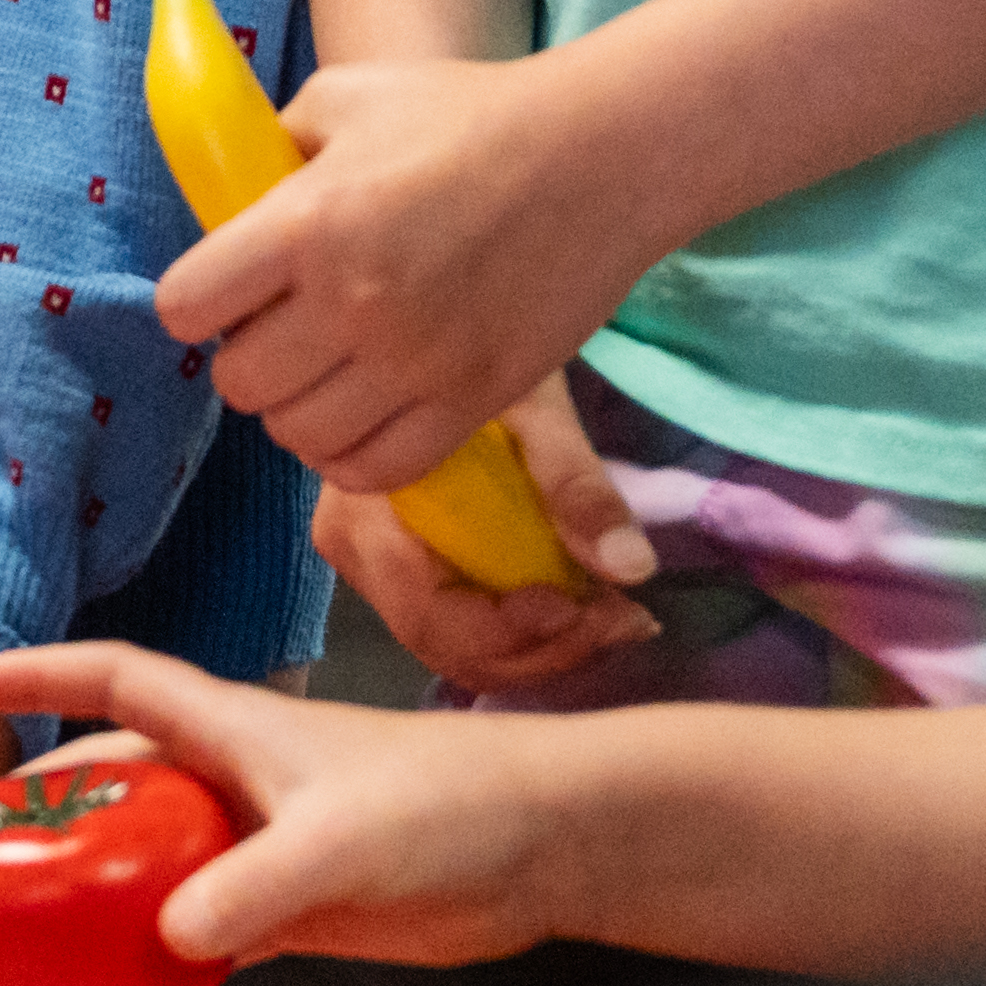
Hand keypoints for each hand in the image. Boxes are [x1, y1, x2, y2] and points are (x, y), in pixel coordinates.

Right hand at [0, 643, 591, 972]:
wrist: (544, 845)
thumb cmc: (450, 802)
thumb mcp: (341, 838)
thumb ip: (253, 885)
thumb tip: (170, 936)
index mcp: (233, 729)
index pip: (117, 681)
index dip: (41, 673)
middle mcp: (233, 781)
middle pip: (115, 781)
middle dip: (41, 802)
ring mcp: (260, 846)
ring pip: (148, 858)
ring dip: (91, 883)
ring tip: (19, 924)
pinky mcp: (293, 909)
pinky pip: (197, 927)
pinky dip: (153, 951)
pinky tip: (118, 983)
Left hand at [152, 44, 675, 490]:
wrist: (596, 155)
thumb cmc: (465, 113)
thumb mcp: (344, 98)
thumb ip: (270, 148)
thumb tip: (225, 201)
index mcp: (306, 223)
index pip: (187, 307)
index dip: (194, 302)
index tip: (221, 292)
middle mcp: (353, 302)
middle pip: (241, 383)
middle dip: (247, 357)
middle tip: (280, 331)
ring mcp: (416, 361)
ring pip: (301, 437)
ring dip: (298, 409)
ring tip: (321, 373)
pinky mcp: (473, 400)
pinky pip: (378, 471)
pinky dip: (354, 455)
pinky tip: (361, 414)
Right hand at [313, 378, 658, 690]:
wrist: (447, 334)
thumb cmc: (477, 355)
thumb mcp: (534, 410)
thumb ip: (576, 486)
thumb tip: (632, 567)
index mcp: (363, 508)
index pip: (427, 611)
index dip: (509, 630)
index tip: (586, 606)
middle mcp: (353, 551)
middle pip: (445, 644)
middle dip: (542, 648)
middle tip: (625, 619)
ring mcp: (375, 568)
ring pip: (458, 651)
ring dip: (544, 649)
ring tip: (617, 615)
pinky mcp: (406, 574)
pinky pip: (463, 632)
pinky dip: (529, 636)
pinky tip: (586, 609)